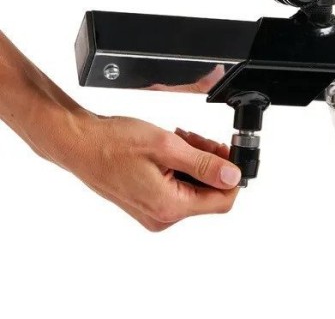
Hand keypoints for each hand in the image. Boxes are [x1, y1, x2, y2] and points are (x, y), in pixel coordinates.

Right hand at [61, 112, 240, 230]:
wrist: (81, 144)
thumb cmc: (114, 143)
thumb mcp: (167, 147)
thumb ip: (204, 164)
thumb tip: (232, 176)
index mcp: (169, 207)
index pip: (222, 201)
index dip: (232, 175)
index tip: (230, 152)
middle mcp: (162, 216)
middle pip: (208, 193)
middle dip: (210, 163)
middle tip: (198, 139)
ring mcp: (154, 211)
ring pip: (193, 187)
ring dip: (195, 161)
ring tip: (181, 139)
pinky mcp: (148, 202)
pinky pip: (177, 187)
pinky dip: (181, 166)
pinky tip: (172, 148)